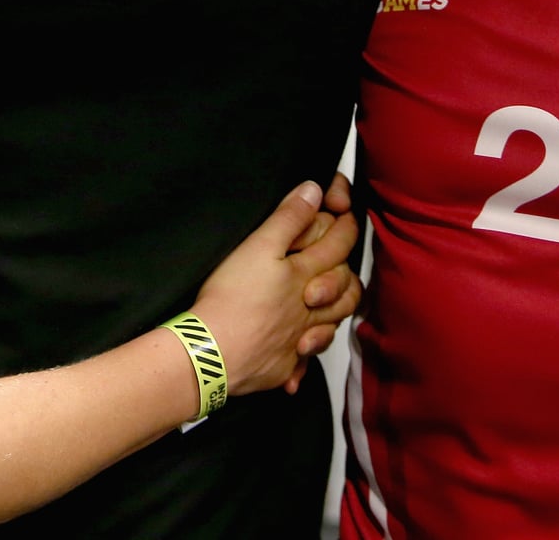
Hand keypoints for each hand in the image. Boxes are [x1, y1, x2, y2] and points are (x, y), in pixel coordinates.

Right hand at [190, 182, 362, 400]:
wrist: (212, 353)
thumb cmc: (233, 296)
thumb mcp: (258, 246)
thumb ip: (289, 218)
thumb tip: (315, 190)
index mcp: (305, 276)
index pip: (339, 246)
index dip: (346, 226)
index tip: (345, 213)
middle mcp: (310, 310)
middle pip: (346, 291)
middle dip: (347, 274)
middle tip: (339, 264)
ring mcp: (298, 341)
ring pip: (330, 327)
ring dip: (333, 316)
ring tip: (325, 308)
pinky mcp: (282, 367)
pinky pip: (301, 363)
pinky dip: (301, 357)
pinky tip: (294, 353)